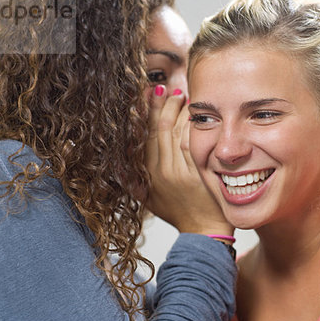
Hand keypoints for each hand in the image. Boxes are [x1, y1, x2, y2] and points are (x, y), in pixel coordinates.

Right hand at [145, 86, 233, 235]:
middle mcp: (163, 171)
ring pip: (177, 132)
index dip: (147, 112)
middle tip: (169, 90)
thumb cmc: (179, 213)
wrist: (204, 230)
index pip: (145, 135)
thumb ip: (133, 181)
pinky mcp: (200, 172)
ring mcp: (182, 172)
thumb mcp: (150, 200)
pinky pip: (194, 142)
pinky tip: (197, 112)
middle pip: (161, 129)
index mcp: (150, 174)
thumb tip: (115, 163)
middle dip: (164, 105)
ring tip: (183, 96)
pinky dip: (194, 124)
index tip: (149, 95)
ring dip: (180, 111)